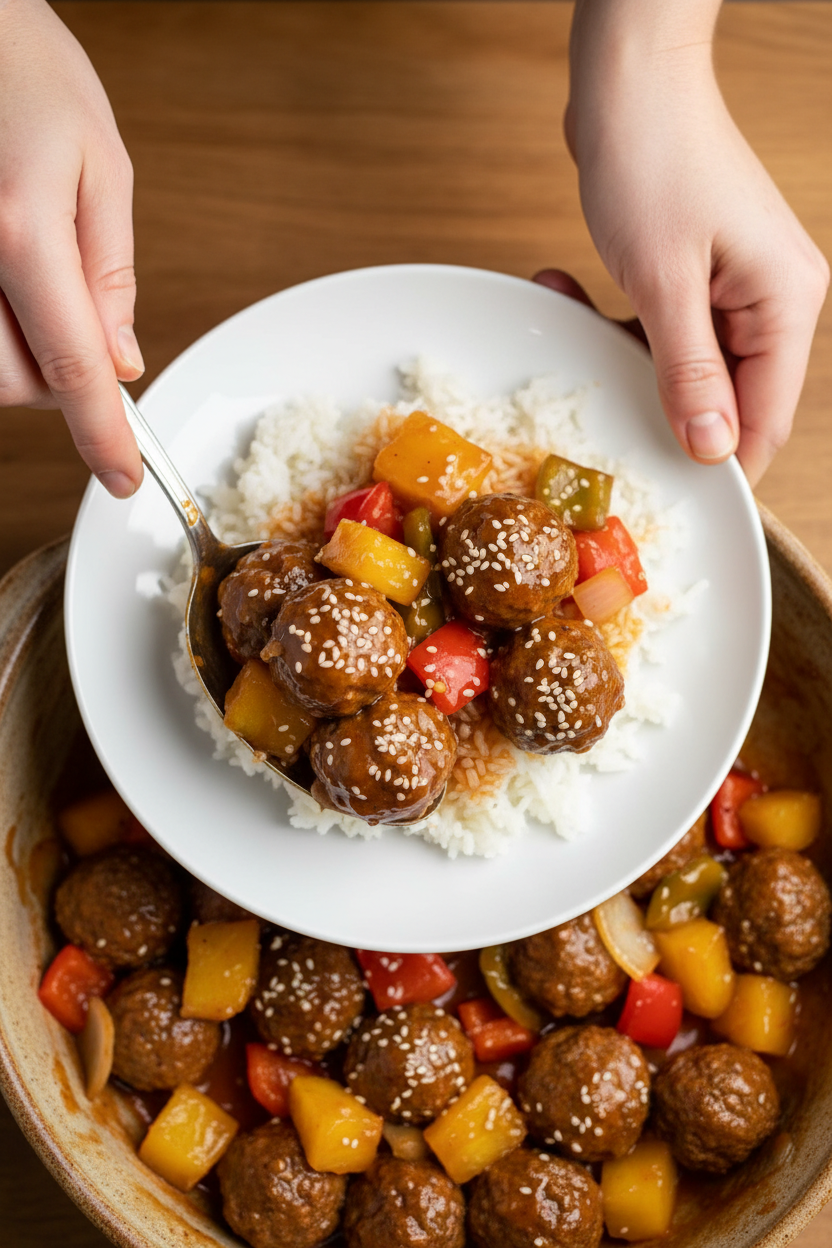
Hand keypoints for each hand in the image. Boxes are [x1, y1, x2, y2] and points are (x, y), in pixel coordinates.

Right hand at [0, 0, 142, 496]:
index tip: (127, 479)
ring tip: (34, 287)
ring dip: (21, 360)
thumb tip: (121, 364)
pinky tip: (9, 287)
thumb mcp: (100, 165)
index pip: (72, 369)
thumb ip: (110, 276)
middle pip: (15, 383)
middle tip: (86, 330)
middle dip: (60, 383)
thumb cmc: (23, 68)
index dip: (104, 436)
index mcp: (20, 229)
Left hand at [566, 1, 828, 484]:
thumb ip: (688, 373)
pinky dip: (615, 322)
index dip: (715, 462)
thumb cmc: (652, 157)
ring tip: (576, 314)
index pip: (764, 421)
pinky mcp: (694, 275)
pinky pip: (660, 329)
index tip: (659, 484)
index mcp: (784, 304)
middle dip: (655, 404)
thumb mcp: (664, 281)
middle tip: (597, 397)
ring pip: (682, 368)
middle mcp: (769, 300)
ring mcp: (732, 287)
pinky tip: (568, 290)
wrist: (627, 76)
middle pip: (723, 399)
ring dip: (623, 357)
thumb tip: (711, 449)